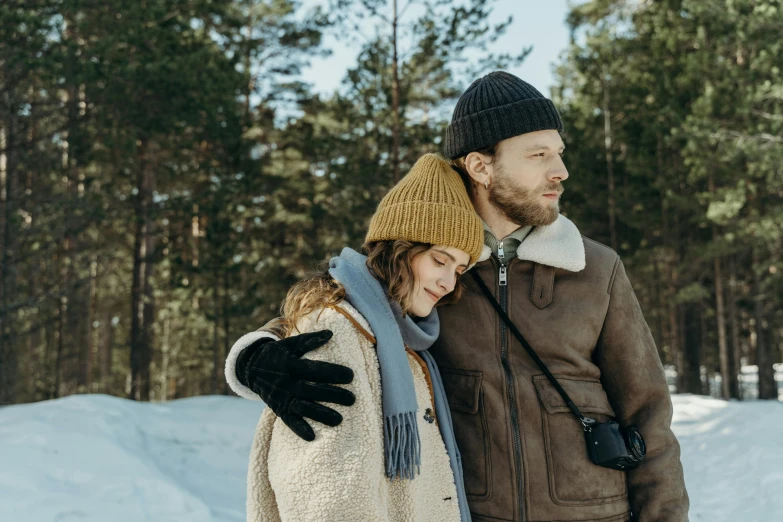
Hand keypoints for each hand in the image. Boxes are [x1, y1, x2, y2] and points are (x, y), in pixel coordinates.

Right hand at [236, 330, 354, 440]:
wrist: (251, 368)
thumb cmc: (277, 354)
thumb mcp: (290, 344)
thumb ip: (309, 340)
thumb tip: (330, 333)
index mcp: (290, 365)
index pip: (315, 370)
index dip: (333, 373)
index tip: (351, 375)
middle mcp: (286, 382)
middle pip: (312, 390)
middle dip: (333, 395)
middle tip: (352, 399)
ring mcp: (282, 397)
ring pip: (303, 408)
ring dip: (320, 415)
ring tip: (339, 420)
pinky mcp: (278, 409)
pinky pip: (288, 421)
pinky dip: (299, 429)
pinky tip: (312, 437)